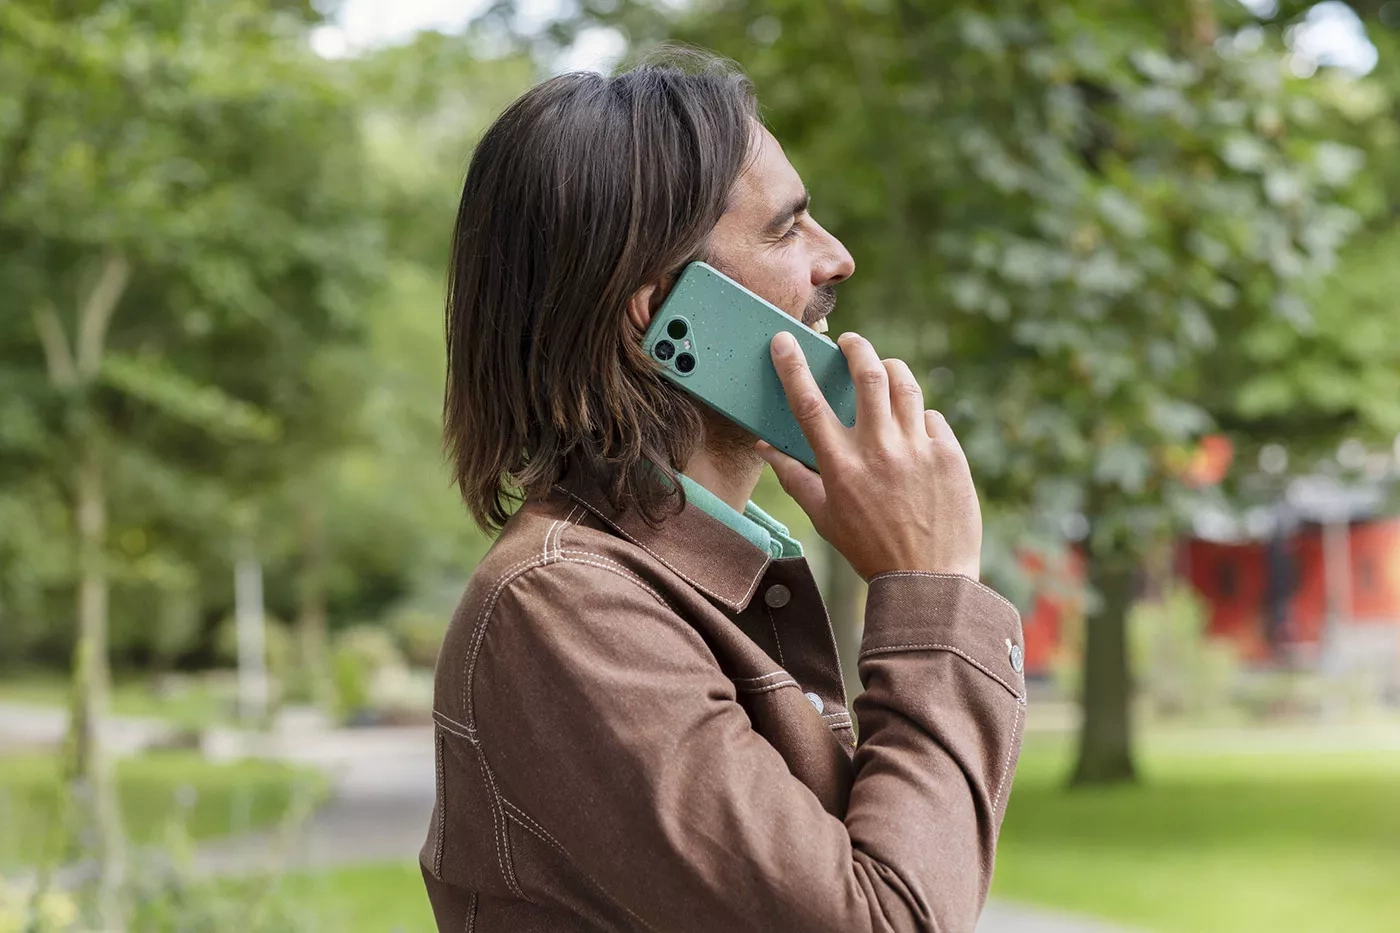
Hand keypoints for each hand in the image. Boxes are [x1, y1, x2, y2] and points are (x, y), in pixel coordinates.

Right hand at [755, 331, 982, 581]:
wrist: (929, 579)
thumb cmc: (870, 550)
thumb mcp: (823, 517)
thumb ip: (794, 476)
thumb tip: (765, 447)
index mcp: (841, 466)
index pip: (809, 403)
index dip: (792, 367)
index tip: (784, 342)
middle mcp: (879, 449)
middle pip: (867, 375)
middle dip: (856, 349)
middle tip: (851, 343)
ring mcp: (918, 448)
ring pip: (904, 384)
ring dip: (890, 369)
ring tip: (884, 370)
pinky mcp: (949, 454)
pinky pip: (932, 417)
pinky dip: (919, 416)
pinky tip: (914, 430)